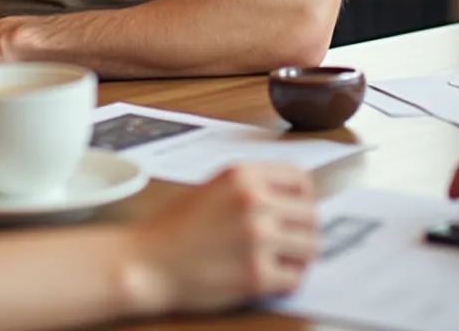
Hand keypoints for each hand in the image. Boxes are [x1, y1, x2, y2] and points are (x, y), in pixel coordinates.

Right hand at [124, 164, 319, 315]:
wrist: (147, 263)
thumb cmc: (175, 228)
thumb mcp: (213, 188)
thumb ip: (252, 186)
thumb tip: (293, 200)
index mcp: (243, 175)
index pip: (301, 180)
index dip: (302, 198)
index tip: (295, 212)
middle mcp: (254, 202)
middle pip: (311, 216)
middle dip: (301, 232)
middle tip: (286, 244)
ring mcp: (257, 239)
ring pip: (310, 248)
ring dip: (297, 258)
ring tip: (277, 262)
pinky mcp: (256, 275)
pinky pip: (295, 279)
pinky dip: (285, 282)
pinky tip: (266, 279)